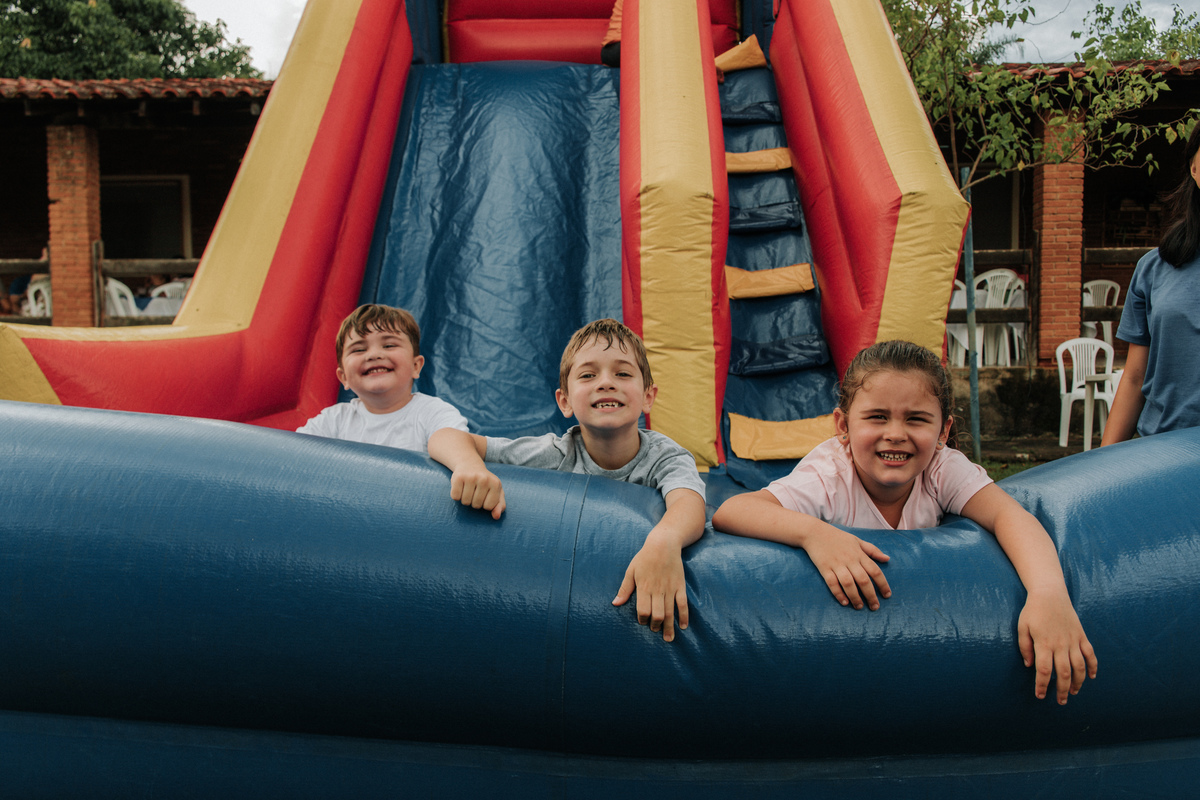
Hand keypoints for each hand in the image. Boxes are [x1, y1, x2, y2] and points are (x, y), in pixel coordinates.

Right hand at [449, 465, 504, 519]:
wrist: (470, 464)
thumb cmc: (485, 482)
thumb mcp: (496, 492)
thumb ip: (500, 506)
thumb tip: (496, 517)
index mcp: (496, 483)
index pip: (489, 507)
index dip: (485, 504)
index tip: (485, 495)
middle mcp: (484, 479)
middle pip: (476, 505)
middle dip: (474, 502)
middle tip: (475, 490)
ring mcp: (471, 477)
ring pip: (465, 502)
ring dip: (465, 499)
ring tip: (468, 489)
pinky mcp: (458, 477)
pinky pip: (455, 497)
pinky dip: (456, 496)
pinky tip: (461, 487)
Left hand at [612, 536, 687, 641]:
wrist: (663, 545)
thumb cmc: (644, 557)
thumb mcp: (631, 571)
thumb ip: (624, 589)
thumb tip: (615, 603)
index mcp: (644, 587)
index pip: (643, 610)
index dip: (643, 619)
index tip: (643, 622)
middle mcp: (658, 590)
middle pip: (657, 614)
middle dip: (656, 626)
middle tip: (655, 631)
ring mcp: (670, 589)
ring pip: (670, 612)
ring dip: (669, 627)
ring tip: (668, 638)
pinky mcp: (680, 586)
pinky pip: (683, 604)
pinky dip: (684, 616)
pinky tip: (683, 626)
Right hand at [801, 522, 890, 609]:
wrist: (814, 532)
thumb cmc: (838, 537)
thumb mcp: (857, 540)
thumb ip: (873, 550)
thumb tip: (887, 559)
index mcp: (859, 554)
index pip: (875, 571)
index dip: (883, 584)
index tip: (887, 595)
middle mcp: (849, 560)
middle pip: (863, 580)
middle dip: (871, 596)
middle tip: (874, 607)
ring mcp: (836, 564)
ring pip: (848, 584)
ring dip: (855, 597)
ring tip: (859, 607)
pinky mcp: (824, 568)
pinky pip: (832, 583)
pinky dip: (838, 593)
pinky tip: (844, 602)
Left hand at [1017, 589, 1097, 703]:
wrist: (1050, 594)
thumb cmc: (1033, 611)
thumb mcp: (1022, 627)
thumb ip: (1024, 647)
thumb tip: (1029, 665)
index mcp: (1044, 643)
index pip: (1044, 670)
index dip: (1042, 685)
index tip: (1040, 695)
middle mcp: (1060, 644)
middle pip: (1064, 673)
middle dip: (1062, 690)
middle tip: (1060, 701)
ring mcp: (1073, 640)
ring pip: (1079, 667)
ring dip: (1078, 682)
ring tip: (1073, 693)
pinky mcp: (1081, 636)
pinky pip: (1090, 654)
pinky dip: (1093, 666)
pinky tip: (1092, 677)